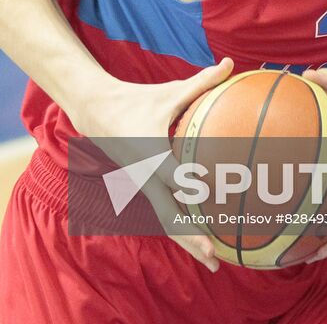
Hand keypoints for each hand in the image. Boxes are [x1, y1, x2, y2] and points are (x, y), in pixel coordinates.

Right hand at [75, 57, 233, 271]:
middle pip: (170, 216)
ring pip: (167, 221)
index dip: (194, 190)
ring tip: (213, 261)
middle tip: (215, 256)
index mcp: (152, 154)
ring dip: (188, 240)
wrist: (97, 110)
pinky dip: (181, 227)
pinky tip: (201, 239)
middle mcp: (146, 177)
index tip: (214, 203)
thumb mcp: (169, 92)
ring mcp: (143, 186)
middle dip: (192, 237)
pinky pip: (164, 212)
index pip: (177, 178)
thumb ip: (202, 82)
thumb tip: (230, 64)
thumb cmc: (138, 100)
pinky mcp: (144, 188)